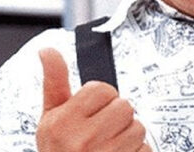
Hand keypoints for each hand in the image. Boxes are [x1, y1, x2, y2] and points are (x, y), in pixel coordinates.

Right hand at [35, 48, 150, 151]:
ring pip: (138, 127)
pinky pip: (146, 149)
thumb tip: (48, 50)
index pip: (102, 89)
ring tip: (109, 148)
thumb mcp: (50, 119)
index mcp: (62, 122)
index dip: (100, 100)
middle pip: (124, 106)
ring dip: (128, 137)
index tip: (91, 115)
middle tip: (101, 133)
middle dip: (116, 118)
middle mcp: (82, 140)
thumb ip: (53, 82)